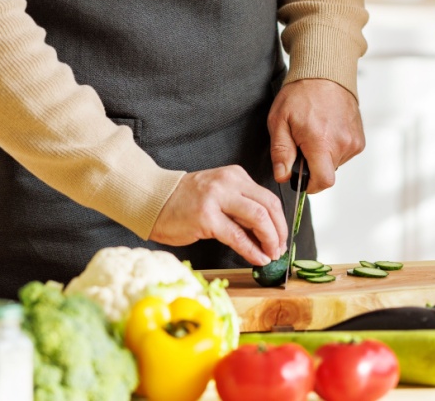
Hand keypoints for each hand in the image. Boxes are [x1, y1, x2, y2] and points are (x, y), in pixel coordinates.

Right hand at [149, 165, 288, 263]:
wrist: (152, 199)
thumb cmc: (184, 201)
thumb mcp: (218, 196)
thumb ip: (240, 209)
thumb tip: (266, 234)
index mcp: (235, 176)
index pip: (269, 198)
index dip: (280, 222)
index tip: (281, 238)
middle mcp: (229, 183)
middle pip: (269, 207)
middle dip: (279, 232)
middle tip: (280, 249)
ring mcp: (217, 199)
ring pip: (258, 218)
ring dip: (269, 240)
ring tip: (271, 255)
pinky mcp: (206, 218)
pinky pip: (237, 236)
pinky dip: (251, 250)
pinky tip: (257, 259)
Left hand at [267, 78, 364, 193]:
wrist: (325, 74)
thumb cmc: (300, 95)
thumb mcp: (279, 121)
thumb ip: (281, 152)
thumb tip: (283, 176)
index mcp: (321, 142)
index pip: (323, 182)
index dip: (310, 186)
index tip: (301, 179)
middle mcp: (342, 143)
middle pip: (327, 172)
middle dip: (313, 165)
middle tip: (303, 143)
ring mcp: (354, 141)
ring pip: (335, 163)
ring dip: (324, 155)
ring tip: (316, 132)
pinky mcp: (359, 138)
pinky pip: (344, 154)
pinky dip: (334, 148)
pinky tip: (327, 130)